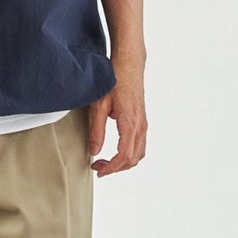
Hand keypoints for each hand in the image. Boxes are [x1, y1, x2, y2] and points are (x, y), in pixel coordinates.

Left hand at [88, 61, 147, 175]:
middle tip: (97, 166)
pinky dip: (129, 154)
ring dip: (123, 162)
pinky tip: (115, 151)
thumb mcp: (99, 106)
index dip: (111, 168)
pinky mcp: (142, 121)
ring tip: (104, 161)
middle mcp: (140, 126)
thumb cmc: (113, 81)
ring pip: (139, 154)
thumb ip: (97, 131)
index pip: (124, 156)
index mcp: (130, 124)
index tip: (98, 171)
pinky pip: (140, 145)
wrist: (129, 65)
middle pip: (133, 159)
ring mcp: (143, 124)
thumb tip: (94, 151)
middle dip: (115, 168)